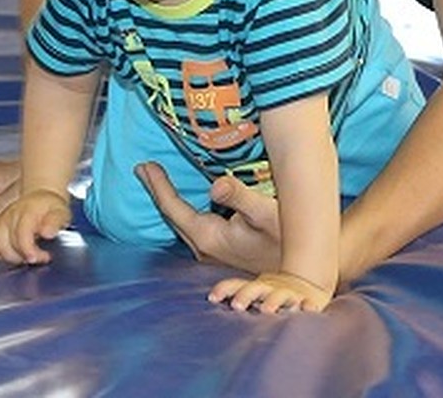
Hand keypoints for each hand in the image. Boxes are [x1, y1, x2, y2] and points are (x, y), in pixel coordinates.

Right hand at [0, 189, 71, 264]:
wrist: (41, 198)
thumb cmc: (51, 208)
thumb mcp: (61, 212)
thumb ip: (55, 222)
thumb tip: (49, 232)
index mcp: (27, 210)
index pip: (21, 233)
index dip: (27, 249)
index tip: (36, 258)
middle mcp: (10, 214)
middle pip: (5, 243)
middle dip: (20, 256)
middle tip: (37, 256)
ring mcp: (0, 219)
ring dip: (7, 256)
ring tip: (23, 256)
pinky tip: (8, 254)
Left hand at [135, 161, 281, 274]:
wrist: (299, 276)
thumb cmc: (284, 240)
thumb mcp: (264, 213)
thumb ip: (238, 196)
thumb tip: (215, 185)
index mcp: (208, 237)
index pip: (173, 208)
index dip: (157, 185)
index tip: (143, 166)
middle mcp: (203, 249)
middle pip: (171, 216)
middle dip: (157, 191)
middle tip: (143, 169)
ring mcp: (210, 255)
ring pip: (181, 224)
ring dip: (168, 201)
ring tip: (157, 181)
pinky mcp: (220, 254)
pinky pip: (191, 229)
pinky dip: (181, 211)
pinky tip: (184, 206)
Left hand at [210, 270, 331, 313]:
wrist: (305, 283)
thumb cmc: (272, 292)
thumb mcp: (255, 291)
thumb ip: (236, 293)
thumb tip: (209, 299)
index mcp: (256, 287)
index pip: (236, 285)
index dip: (224, 290)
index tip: (212, 298)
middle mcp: (271, 289)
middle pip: (256, 289)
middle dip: (246, 296)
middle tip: (237, 305)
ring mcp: (289, 295)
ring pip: (281, 296)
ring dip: (273, 302)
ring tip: (267, 309)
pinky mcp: (307, 301)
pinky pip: (308, 304)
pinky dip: (308, 306)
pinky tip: (307, 309)